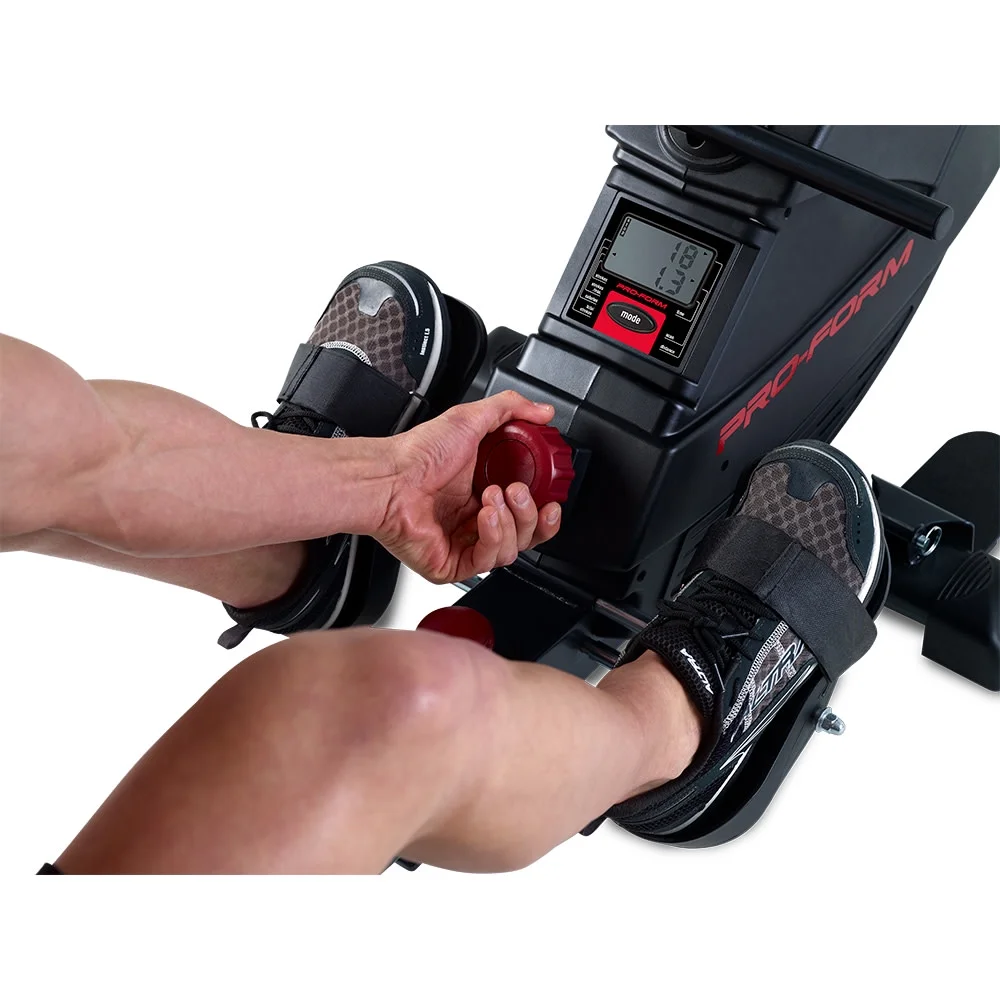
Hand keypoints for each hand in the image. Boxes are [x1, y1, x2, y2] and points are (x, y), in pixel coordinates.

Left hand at [375, 391, 562, 582]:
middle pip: (526, 535)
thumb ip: (510, 409)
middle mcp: (475, 521)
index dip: (545, 510)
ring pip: (512, 550)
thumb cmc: (415, 455)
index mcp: (483, 493)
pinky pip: (488, 562)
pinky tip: (485, 516)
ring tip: (493, 497)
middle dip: (532, 515)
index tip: (553, 498)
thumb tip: (542, 411)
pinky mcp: (452, 564)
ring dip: (511, 522)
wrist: (388, 478)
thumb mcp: (469, 419)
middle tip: (518, 491)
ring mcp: (464, 544)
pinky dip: (494, 538)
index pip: (526, 512)